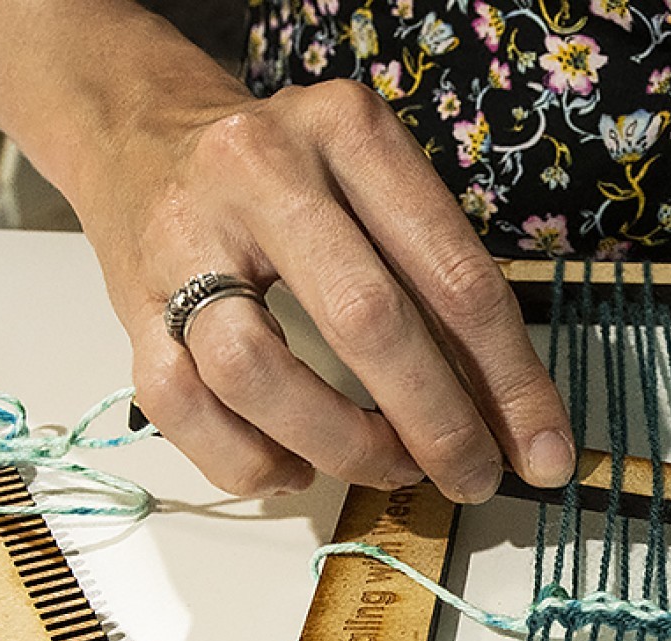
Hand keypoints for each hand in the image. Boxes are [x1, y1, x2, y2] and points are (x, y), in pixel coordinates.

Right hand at [75, 79, 573, 499]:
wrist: (142, 134)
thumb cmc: (290, 180)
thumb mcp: (376, 189)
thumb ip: (443, 291)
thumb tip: (516, 423)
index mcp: (349, 132)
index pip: (452, 273)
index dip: (509, 379)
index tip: (542, 449)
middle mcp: (262, 172)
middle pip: (365, 320)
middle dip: (438, 423)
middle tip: (474, 477)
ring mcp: (184, 238)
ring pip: (258, 372)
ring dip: (342, 446)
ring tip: (390, 467)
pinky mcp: (128, 304)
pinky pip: (183, 407)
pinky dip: (250, 460)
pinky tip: (296, 468)